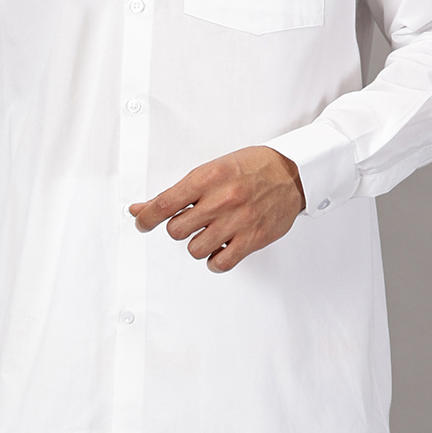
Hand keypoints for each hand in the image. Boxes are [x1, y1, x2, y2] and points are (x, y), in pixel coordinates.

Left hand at [129, 146, 304, 271]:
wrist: (292, 173)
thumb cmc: (250, 169)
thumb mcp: (210, 170)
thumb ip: (176, 193)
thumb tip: (140, 209)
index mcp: (208, 178)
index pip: (164, 204)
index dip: (146, 218)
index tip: (142, 223)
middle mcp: (222, 200)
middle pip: (176, 231)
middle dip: (179, 228)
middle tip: (192, 221)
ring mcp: (238, 221)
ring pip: (195, 249)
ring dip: (197, 244)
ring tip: (210, 233)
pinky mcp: (253, 239)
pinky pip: (220, 263)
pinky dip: (215, 260)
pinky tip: (220, 248)